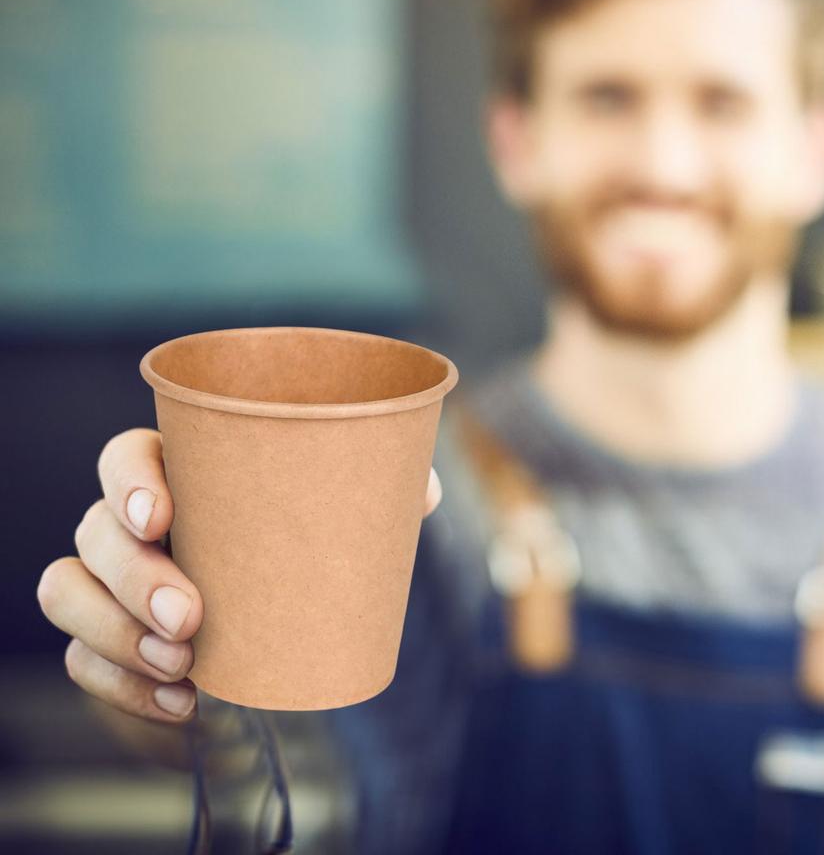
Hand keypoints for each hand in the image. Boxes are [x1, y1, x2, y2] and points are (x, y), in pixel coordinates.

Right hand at [37, 428, 443, 723]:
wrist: (281, 618)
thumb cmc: (305, 540)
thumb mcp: (345, 508)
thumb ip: (381, 487)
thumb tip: (423, 490)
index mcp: (180, 473)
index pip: (123, 456)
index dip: (127, 481)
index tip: (162, 514)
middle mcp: (131, 523)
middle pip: (93, 532)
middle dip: (133, 578)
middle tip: (192, 616)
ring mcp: (111, 582)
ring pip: (66, 591)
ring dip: (113, 632)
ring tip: (185, 664)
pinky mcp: (109, 640)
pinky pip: (81, 659)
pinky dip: (119, 684)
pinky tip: (181, 701)